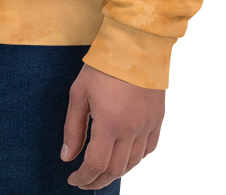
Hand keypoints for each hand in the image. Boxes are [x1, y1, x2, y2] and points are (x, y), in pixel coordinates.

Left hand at [61, 63, 165, 188]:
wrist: (136, 44)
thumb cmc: (103, 66)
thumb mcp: (80, 93)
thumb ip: (73, 127)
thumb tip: (67, 157)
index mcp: (109, 123)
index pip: (96, 164)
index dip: (84, 177)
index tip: (73, 180)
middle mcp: (132, 129)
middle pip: (115, 170)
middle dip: (97, 180)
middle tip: (85, 181)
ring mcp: (148, 126)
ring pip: (133, 164)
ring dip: (116, 173)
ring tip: (101, 173)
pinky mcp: (159, 120)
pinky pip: (149, 151)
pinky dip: (135, 161)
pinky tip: (124, 158)